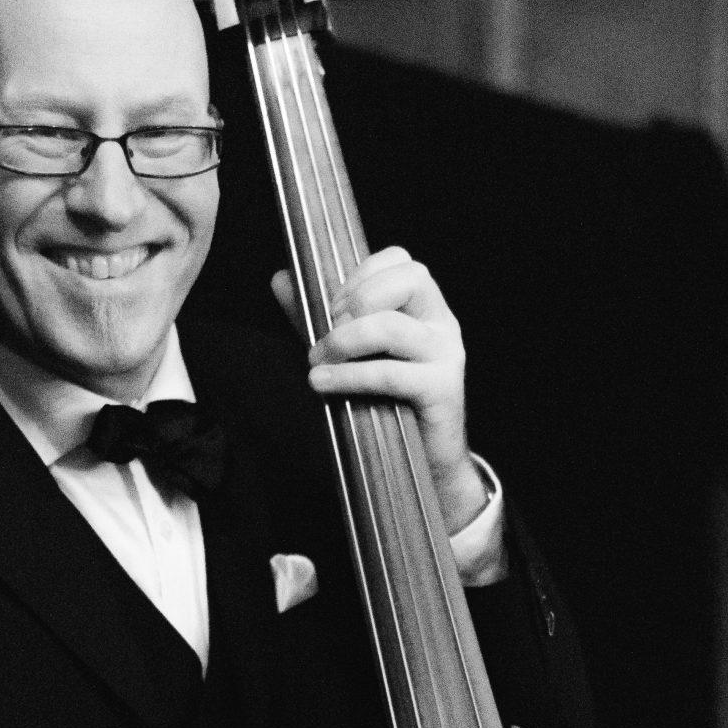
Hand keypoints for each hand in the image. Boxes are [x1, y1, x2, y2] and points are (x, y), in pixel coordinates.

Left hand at [271, 249, 489, 536]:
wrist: (423, 466)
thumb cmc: (385, 404)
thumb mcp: (348, 352)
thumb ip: (317, 315)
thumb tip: (280, 278)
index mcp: (424, 307)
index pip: (400, 260)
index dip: (360, 274)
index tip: (330, 306)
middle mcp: (442, 323)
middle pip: (409, 277)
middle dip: (356, 299)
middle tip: (325, 332)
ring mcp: (447, 355)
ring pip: (392, 327)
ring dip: (343, 342)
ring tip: (316, 362)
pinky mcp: (442, 389)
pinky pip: (391, 373)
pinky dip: (349, 376)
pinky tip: (322, 383)